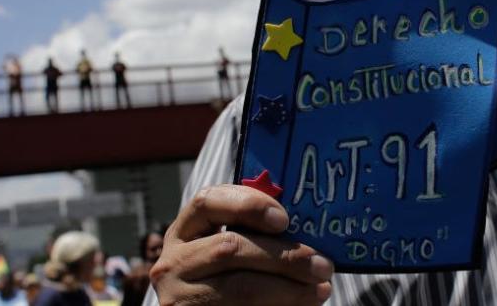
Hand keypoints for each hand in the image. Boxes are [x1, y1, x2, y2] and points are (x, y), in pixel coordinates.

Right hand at [150, 185, 332, 305]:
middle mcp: (173, 262)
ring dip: (289, 288)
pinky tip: (301, 305)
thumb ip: (254, 236)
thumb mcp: (230, 252)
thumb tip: (307, 234)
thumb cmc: (227, 281)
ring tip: (321, 289)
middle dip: (284, 255)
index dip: (247, 204)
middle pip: (231, 247)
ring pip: (241, 287)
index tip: (284, 219)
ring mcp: (178, 297)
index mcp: (184, 231)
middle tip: (322, 265)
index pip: (207, 201)